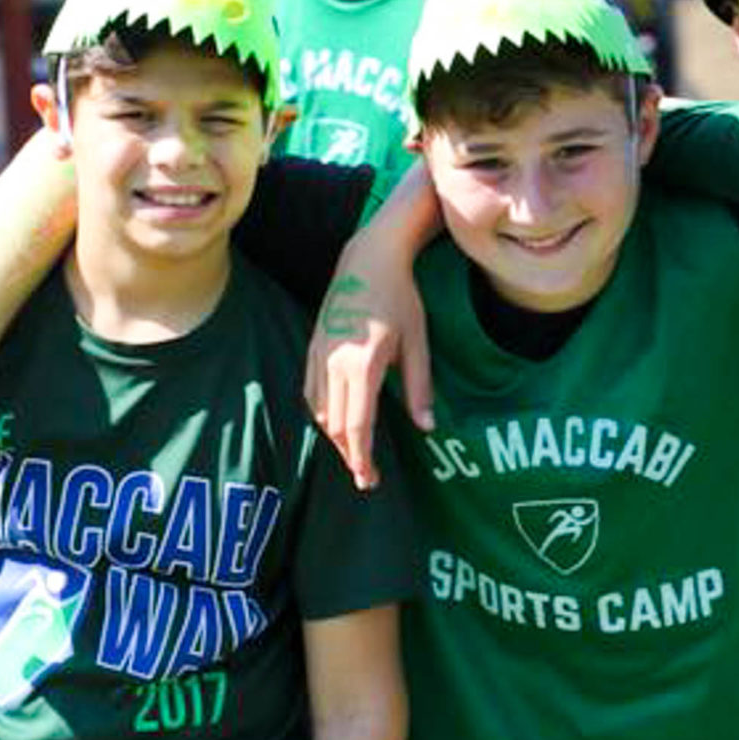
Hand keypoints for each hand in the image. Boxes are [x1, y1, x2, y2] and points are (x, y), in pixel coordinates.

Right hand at [303, 246, 432, 491]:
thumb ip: (419, 387)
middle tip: (366, 476)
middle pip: (336, 425)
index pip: (358, 425)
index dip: (362, 457)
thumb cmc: (400, 299)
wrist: (368, 260)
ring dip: (335, 437)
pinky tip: (335, 422)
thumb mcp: (418, 343)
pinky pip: (311, 391)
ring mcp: (318, 355)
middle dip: (349, 455)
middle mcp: (334, 364)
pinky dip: (322, 414)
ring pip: (320, 411)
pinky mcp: (312, 346)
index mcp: (362, 366)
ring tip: (354, 453)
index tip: (368, 479)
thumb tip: (427, 427)